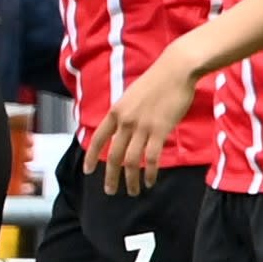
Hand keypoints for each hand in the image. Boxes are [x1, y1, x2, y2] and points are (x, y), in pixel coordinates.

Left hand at [85, 39, 201, 194]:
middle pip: (113, 155)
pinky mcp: (160, 130)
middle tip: (110, 190)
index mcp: (116, 111)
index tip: (87, 171)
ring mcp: (142, 127)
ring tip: (133, 191)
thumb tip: (124, 129)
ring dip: (130, 179)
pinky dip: (149, 173)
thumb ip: (126, 113)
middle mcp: (125, 121)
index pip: (98, 138)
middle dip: (110, 176)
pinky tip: (150, 181)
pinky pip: (151, 158)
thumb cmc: (157, 81)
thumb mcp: (132, 95)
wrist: (175, 70)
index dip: (91, 156)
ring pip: (131, 161)